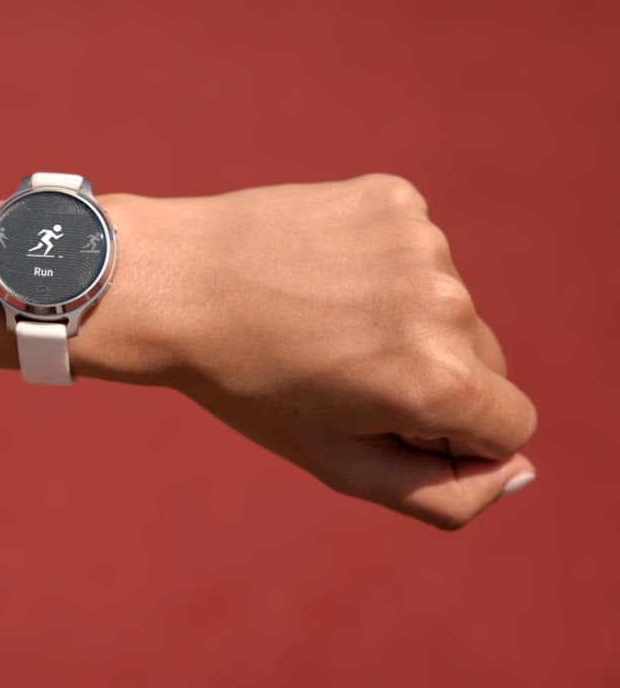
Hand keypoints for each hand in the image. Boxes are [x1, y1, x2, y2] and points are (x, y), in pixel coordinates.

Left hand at [84, 175, 537, 528]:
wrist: (173, 282)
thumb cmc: (249, 383)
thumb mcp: (338, 463)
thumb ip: (444, 494)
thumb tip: (517, 470)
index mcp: (440, 381)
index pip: (509, 425)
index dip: (448, 433)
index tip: (380, 414)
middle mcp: (446, 304)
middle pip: (485, 360)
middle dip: (429, 373)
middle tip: (337, 366)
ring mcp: (422, 242)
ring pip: (448, 301)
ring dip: (401, 315)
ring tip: (317, 315)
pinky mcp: (393, 197)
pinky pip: (416, 248)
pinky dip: (379, 262)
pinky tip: (318, 269)